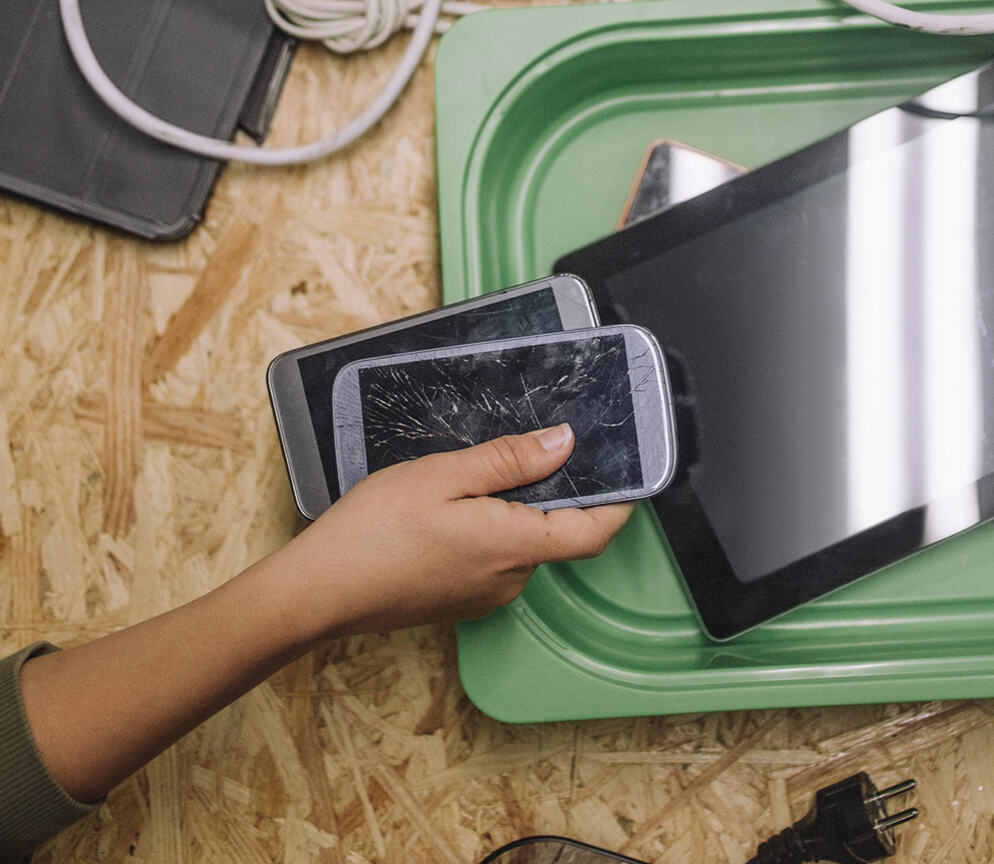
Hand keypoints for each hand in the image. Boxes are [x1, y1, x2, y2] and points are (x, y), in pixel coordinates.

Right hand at [273, 424, 633, 639]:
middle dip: (552, 493)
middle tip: (529, 448)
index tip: (627, 471)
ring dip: (513, 510)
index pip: (595, 531)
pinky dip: (488, 529)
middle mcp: (510, 579)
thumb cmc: (373, 532)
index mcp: (516, 546)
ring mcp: (484, 595)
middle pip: (556, 532)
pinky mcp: (459, 600)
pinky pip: (493, 559)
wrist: (317, 593)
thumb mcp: (444, 475)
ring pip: (522, 544)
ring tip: (470, 476)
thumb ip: (510, 459)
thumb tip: (565, 442)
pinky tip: (449, 509)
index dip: (619, 502)